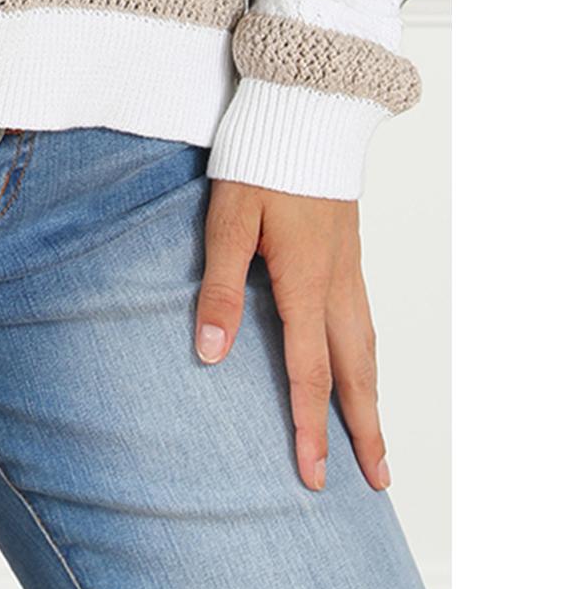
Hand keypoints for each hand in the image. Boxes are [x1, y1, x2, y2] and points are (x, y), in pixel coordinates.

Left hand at [194, 179, 389, 495]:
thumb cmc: (261, 158)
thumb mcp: (228, 220)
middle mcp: (337, 281)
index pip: (310, 373)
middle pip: (355, 372)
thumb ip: (219, 288)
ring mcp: (349, 265)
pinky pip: (365, 319)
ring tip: (375, 437)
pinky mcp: (349, 249)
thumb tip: (210, 354)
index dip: (310, 428)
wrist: (305, 107)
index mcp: (306, 281)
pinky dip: (369, 357)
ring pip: (367, 346)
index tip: (312, 476)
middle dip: (364, 430)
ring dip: (371, 397)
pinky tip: (362, 362)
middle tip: (377, 481)